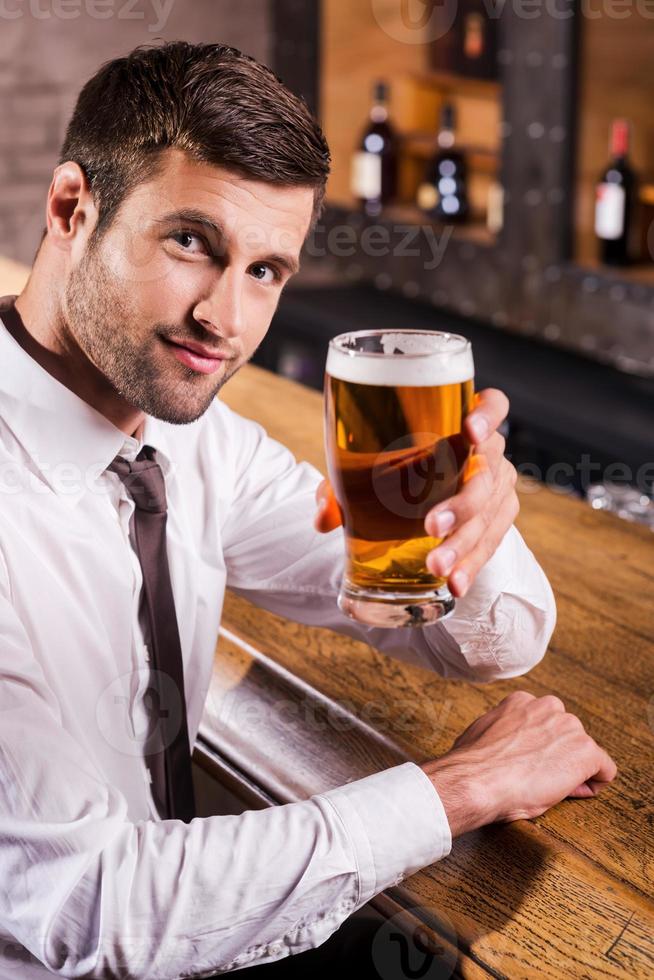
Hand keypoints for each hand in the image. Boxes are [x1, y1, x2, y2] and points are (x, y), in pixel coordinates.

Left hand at [315, 388, 517, 599]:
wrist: (420, 493)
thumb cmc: (392, 470)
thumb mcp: (364, 472)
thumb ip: (341, 488)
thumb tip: (323, 517)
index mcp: (462, 425)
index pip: (493, 406)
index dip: (488, 415)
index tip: (470, 433)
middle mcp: (488, 454)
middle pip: (487, 473)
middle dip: (462, 503)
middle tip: (431, 526)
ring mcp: (497, 488)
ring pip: (489, 515)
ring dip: (463, 544)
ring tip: (437, 567)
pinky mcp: (497, 520)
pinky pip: (491, 543)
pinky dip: (471, 565)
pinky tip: (455, 584)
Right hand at [420, 692, 617, 837]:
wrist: (476, 781)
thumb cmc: (472, 766)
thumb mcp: (482, 734)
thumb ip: (501, 731)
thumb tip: (500, 744)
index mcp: (521, 701)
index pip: (543, 721)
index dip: (540, 747)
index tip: (531, 765)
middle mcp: (548, 707)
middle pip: (565, 734)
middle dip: (558, 756)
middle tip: (540, 779)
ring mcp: (568, 726)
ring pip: (583, 751)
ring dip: (572, 769)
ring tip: (550, 788)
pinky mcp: (584, 750)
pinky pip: (605, 768)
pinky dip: (595, 783)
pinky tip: (575, 792)